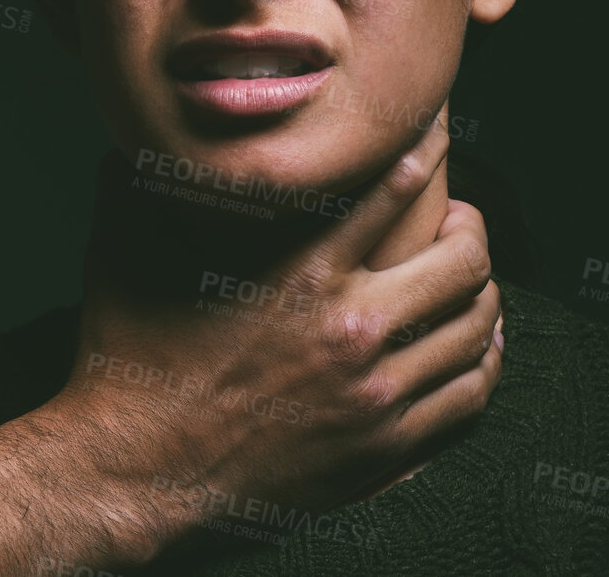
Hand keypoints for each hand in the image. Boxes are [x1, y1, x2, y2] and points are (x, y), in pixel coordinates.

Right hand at [48, 112, 502, 561]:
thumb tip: (133, 134)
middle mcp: (352, 330)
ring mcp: (375, 397)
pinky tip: (476, 350)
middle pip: (464, 261)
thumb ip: (142, 184)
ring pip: (476, 331)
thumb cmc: (127, 361)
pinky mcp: (383, 450)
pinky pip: (468, 400)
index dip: (428, 147)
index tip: (438, 133)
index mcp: (301, 272)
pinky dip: (483, 366)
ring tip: (472, 281)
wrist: (132, 475)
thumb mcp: (125, 252)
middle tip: (460, 221)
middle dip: (471, 229)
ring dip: (484, 295)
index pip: (397, 186)